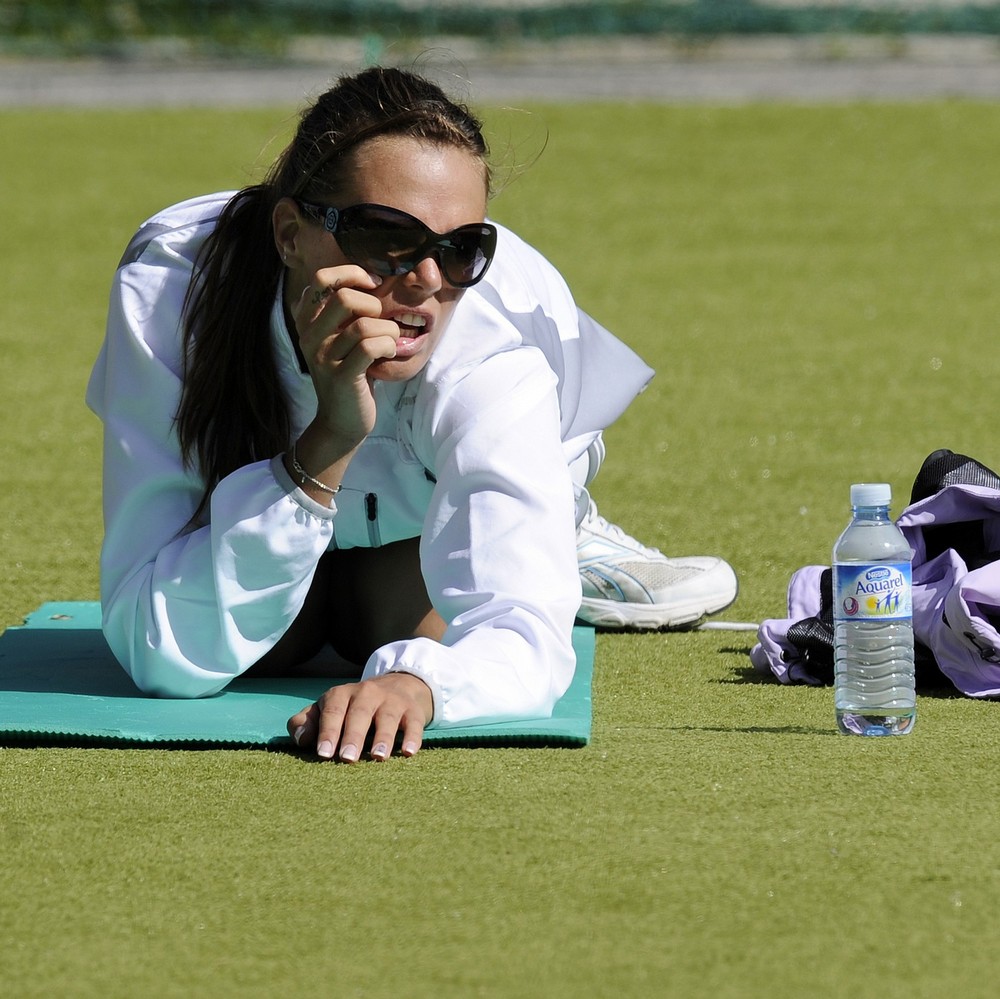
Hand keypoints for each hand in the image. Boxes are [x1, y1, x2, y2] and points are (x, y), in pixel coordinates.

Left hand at [288, 672, 433, 762]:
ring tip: (378, 756)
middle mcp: (367, 693)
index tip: (324, 753)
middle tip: (347, 758)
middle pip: (359, 713)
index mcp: (342, 694)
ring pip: (387, 717)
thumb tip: (300, 739)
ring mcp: (392, 700)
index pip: (333, 712)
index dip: (327, 732)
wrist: (398, 686)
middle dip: (353, 736)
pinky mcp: (413, 710)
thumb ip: (307, 722)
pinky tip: (409, 752)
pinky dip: (412, 737)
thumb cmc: (353, 707)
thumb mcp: (329, 708)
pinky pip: (414, 723)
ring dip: (383, 736)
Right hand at [291, 265, 399, 445]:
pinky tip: (388, 354)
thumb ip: (347, 310)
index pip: (321, 278)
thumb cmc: (350, 373)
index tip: (373, 286)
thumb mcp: (341, 337)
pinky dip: (388, 346)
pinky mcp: (341, 376)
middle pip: (344, 298)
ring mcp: (323, 357)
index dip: (352, 274)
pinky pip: (371, 347)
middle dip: (374, 305)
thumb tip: (372, 277)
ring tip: (389, 341)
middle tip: (382, 322)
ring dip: (387, 330)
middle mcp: (309, 336)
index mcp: (307, 321)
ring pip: (363, 325)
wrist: (342, 421)